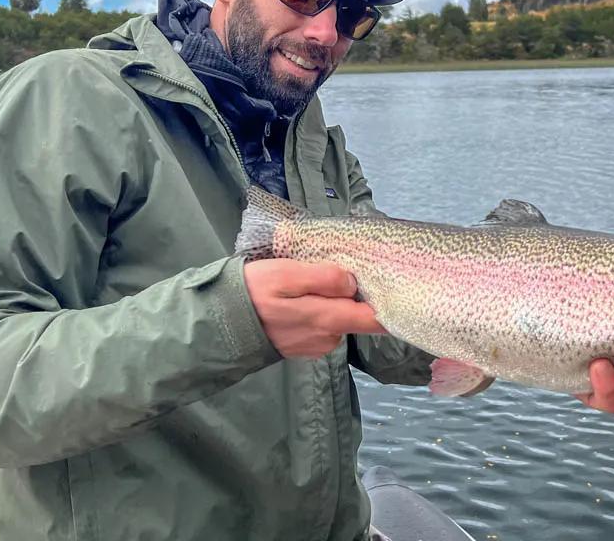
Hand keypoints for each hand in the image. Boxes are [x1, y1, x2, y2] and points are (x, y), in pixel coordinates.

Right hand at [243, 259, 385, 357]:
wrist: (220, 325)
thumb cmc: (253, 293)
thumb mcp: (286, 274)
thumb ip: (323, 279)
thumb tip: (353, 283)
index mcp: (327, 319)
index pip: (374, 319)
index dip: (389, 302)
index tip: (393, 284)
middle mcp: (328, 338)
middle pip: (356, 315)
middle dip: (354, 294)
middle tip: (340, 268)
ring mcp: (316, 345)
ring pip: (339, 318)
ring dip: (333, 301)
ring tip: (313, 281)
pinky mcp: (305, 346)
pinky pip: (323, 325)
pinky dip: (320, 310)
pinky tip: (302, 298)